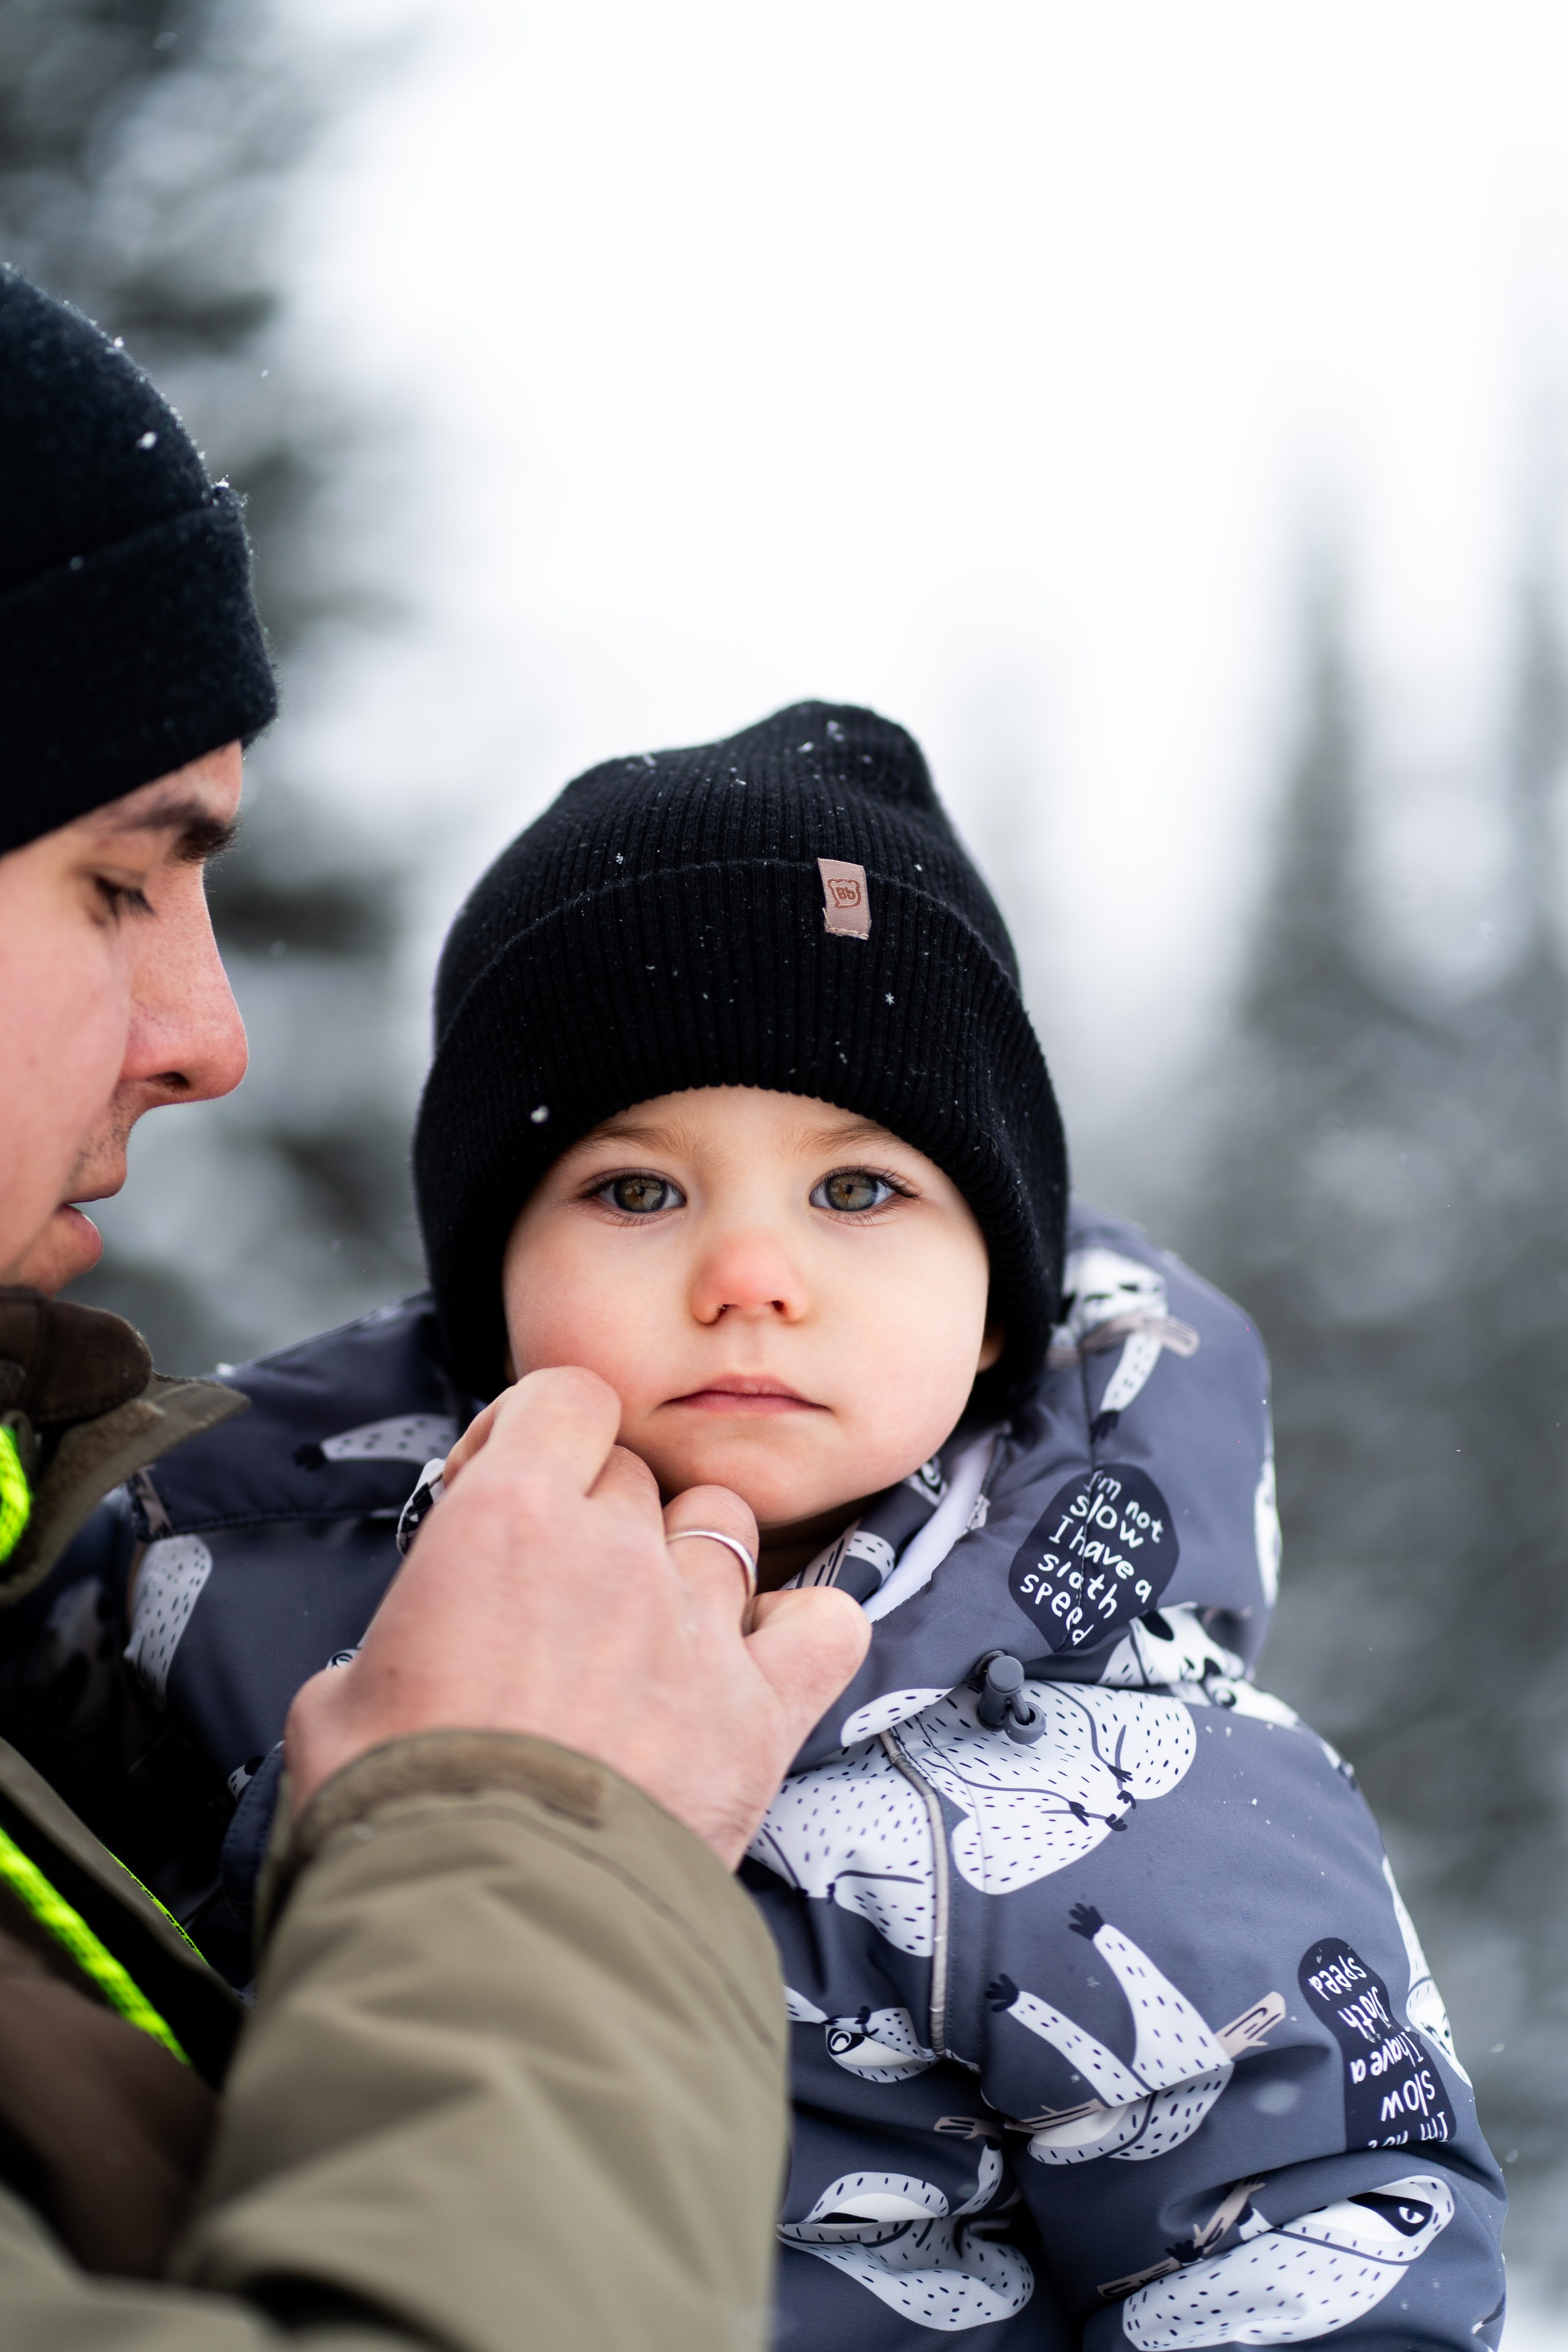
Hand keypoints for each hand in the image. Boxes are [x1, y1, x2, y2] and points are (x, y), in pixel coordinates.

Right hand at [285, 1366, 869, 1865]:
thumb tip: (413, 1655)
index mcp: (507, 1519)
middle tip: (552, 1598)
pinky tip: (766, 1659)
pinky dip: (804, 1631)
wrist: (486, 1930)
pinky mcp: (761, 1712)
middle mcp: (615, 1550)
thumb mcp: (337, 1700)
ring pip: (722, 1530)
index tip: (504, 1490)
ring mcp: (700, 1626)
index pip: (567, 1397)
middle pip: (634, 1476)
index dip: (538, 1431)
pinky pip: (827, 1624)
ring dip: (686, 1563)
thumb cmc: (395, 1814)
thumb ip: (399, 1638)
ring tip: (645, 1632)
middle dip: (595, 1518)